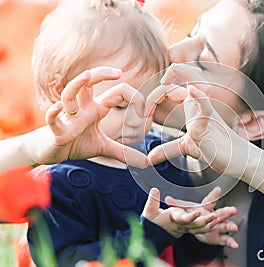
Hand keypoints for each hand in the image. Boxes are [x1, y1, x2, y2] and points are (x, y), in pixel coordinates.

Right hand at [28, 66, 147, 167]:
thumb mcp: (104, 148)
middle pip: (89, 84)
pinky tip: (58, 107)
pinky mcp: (57, 132)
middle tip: (117, 72)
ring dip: (76, 85)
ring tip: (86, 76)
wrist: (51, 152)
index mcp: (96, 109)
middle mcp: (83, 109)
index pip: (116, 93)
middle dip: (101, 74)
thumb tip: (146, 163)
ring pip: (69, 95)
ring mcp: (69, 118)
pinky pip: (53, 119)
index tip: (145, 110)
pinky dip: (54, 113)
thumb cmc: (76, 143)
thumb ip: (124, 153)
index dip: (133, 97)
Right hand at [142, 188, 219, 237]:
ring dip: (209, 224)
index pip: (183, 219)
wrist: (155, 233)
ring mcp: (187, 228)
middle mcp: (182, 225)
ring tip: (217, 218)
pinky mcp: (190, 228)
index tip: (197, 212)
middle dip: (205, 221)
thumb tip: (155, 190)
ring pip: (200, 228)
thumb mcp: (149, 212)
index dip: (190, 217)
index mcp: (174, 219)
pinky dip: (208, 227)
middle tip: (214, 216)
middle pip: (195, 225)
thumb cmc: (153, 222)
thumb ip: (152, 201)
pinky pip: (201, 230)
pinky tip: (216, 222)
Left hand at [145, 63, 252, 177]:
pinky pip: (206, 106)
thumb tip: (149, 158)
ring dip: (184, 72)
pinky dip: (199, 97)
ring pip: (198, 81)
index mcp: (193, 104)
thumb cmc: (215, 149)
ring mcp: (206, 110)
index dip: (155, 94)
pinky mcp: (211, 123)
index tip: (143, 113)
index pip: (173, 86)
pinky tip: (191, 91)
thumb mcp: (186, 146)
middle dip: (170, 74)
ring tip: (171, 70)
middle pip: (188, 73)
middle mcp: (200, 102)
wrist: (235, 160)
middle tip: (151, 97)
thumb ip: (167, 149)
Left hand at [165, 186, 238, 248]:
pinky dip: (230, 242)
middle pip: (221, 213)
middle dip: (227, 212)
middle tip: (233, 210)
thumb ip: (176, 204)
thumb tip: (167, 198)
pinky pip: (225, 239)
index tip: (217, 190)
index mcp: (205, 208)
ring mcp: (217, 226)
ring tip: (234, 227)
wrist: (195, 225)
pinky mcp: (218, 237)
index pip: (209, 201)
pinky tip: (235, 245)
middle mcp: (213, 216)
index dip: (213, 195)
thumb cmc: (190, 214)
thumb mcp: (183, 209)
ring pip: (225, 225)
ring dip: (230, 226)